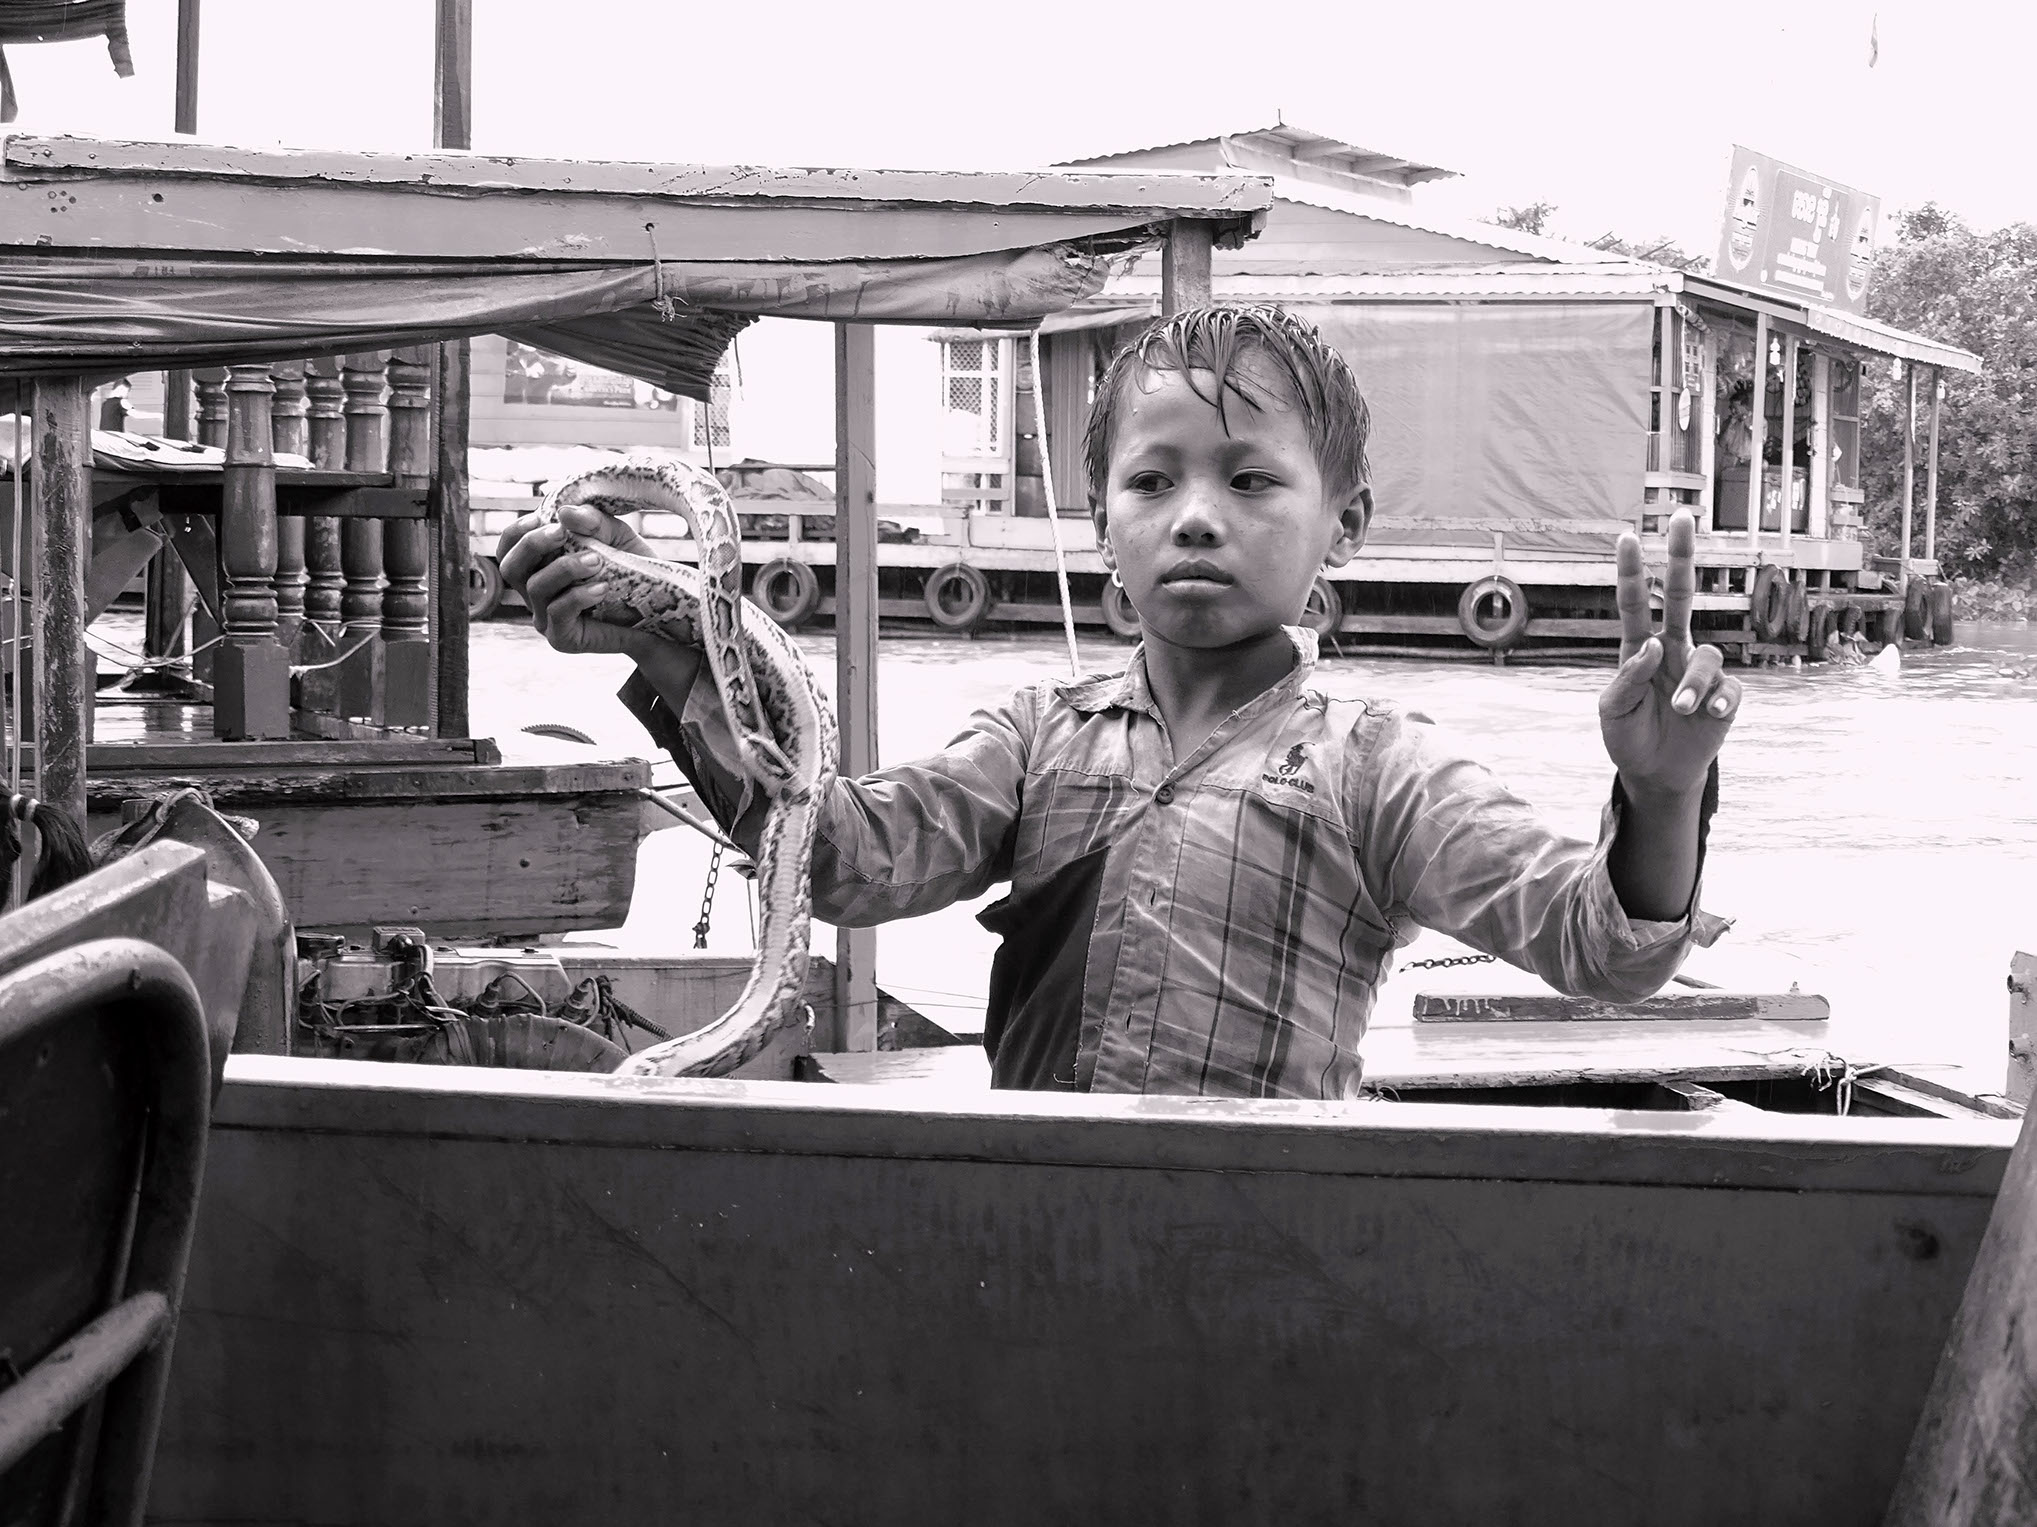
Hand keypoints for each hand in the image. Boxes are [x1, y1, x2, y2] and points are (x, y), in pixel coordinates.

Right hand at [496, 503, 653, 657]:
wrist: (658, 613)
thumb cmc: (632, 572)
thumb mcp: (616, 537)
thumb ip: (593, 521)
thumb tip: (564, 512)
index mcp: (540, 566)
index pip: (509, 548)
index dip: (519, 531)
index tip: (543, 517)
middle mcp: (537, 593)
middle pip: (511, 567)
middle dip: (532, 544)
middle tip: (562, 533)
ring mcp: (546, 618)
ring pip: (535, 588)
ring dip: (564, 568)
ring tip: (596, 561)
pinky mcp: (562, 638)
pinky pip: (557, 613)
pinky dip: (578, 596)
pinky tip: (602, 587)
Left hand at [1599, 510, 1740, 802]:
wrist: (1656, 773)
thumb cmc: (1628, 736)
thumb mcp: (1613, 711)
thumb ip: (1627, 678)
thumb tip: (1651, 645)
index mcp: (1639, 650)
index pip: (1636, 604)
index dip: (1633, 573)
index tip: (1627, 537)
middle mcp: (1672, 651)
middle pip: (1683, 595)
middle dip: (1682, 556)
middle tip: (1681, 517)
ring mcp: (1699, 671)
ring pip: (1707, 655)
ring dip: (1694, 682)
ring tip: (1683, 709)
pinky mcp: (1724, 696)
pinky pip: (1730, 687)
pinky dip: (1720, 698)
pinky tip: (1709, 714)